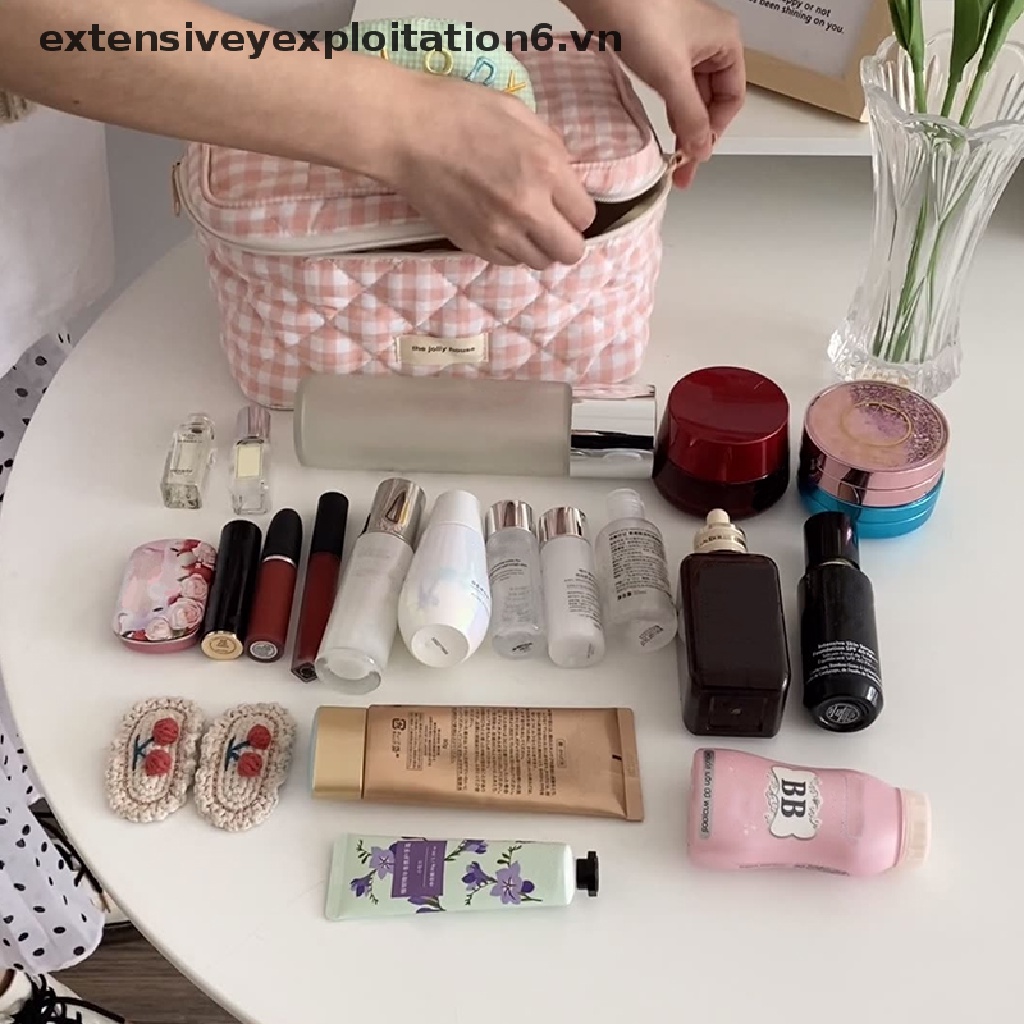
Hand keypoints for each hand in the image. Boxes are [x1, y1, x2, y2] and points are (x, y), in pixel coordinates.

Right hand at [384, 73, 595, 268]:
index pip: (586, 216)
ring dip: (537, 245)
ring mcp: (499, 232)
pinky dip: (510, 249)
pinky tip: (499, 227)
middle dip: (566, 237)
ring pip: (539, 262)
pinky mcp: (474, 245)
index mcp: (546, 169)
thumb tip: (566, 177)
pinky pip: (508, 262)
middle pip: (570, 252)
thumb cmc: (460, 111)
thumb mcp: (518, 113)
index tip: (563, 199)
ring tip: (521, 223)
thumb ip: (551, 147)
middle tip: (551, 221)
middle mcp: (527, 208)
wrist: (405, 132)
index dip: (576, 207)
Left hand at [565, 0, 745, 186]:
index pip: (731, 98)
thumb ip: (690, 117)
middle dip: (698, 133)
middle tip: (683, 168)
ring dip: (683, 125)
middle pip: (712, 100)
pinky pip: (673, 87)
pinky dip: (670, 109)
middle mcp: (710, 42)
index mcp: (726, 42)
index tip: (696, 156)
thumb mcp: (671, 76)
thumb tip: (701, 150)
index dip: (715, 130)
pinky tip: (663, 128)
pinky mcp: (661, 48)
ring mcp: (685, 45)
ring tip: (673, 157)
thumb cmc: (641, 19)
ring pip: (692, 96)